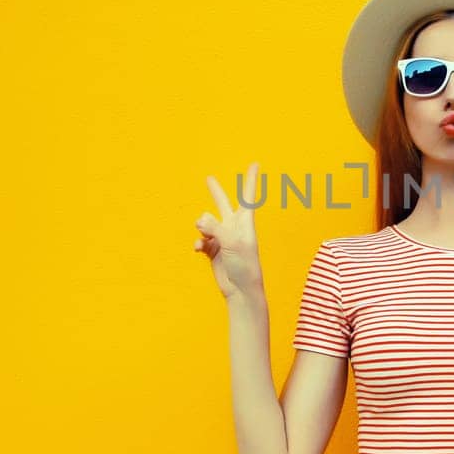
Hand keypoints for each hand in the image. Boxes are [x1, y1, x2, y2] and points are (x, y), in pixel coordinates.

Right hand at [194, 162, 263, 300]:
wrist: (241, 290)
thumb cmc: (244, 265)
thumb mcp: (231, 243)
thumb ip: (214, 227)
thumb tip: (198, 219)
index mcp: (245, 222)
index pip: (248, 196)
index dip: (251, 179)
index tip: (255, 163)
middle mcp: (233, 227)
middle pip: (222, 204)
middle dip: (216, 192)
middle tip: (209, 178)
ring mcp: (222, 238)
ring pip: (205, 224)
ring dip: (202, 228)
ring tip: (205, 236)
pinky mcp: (213, 250)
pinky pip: (201, 241)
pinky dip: (198, 243)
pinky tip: (199, 250)